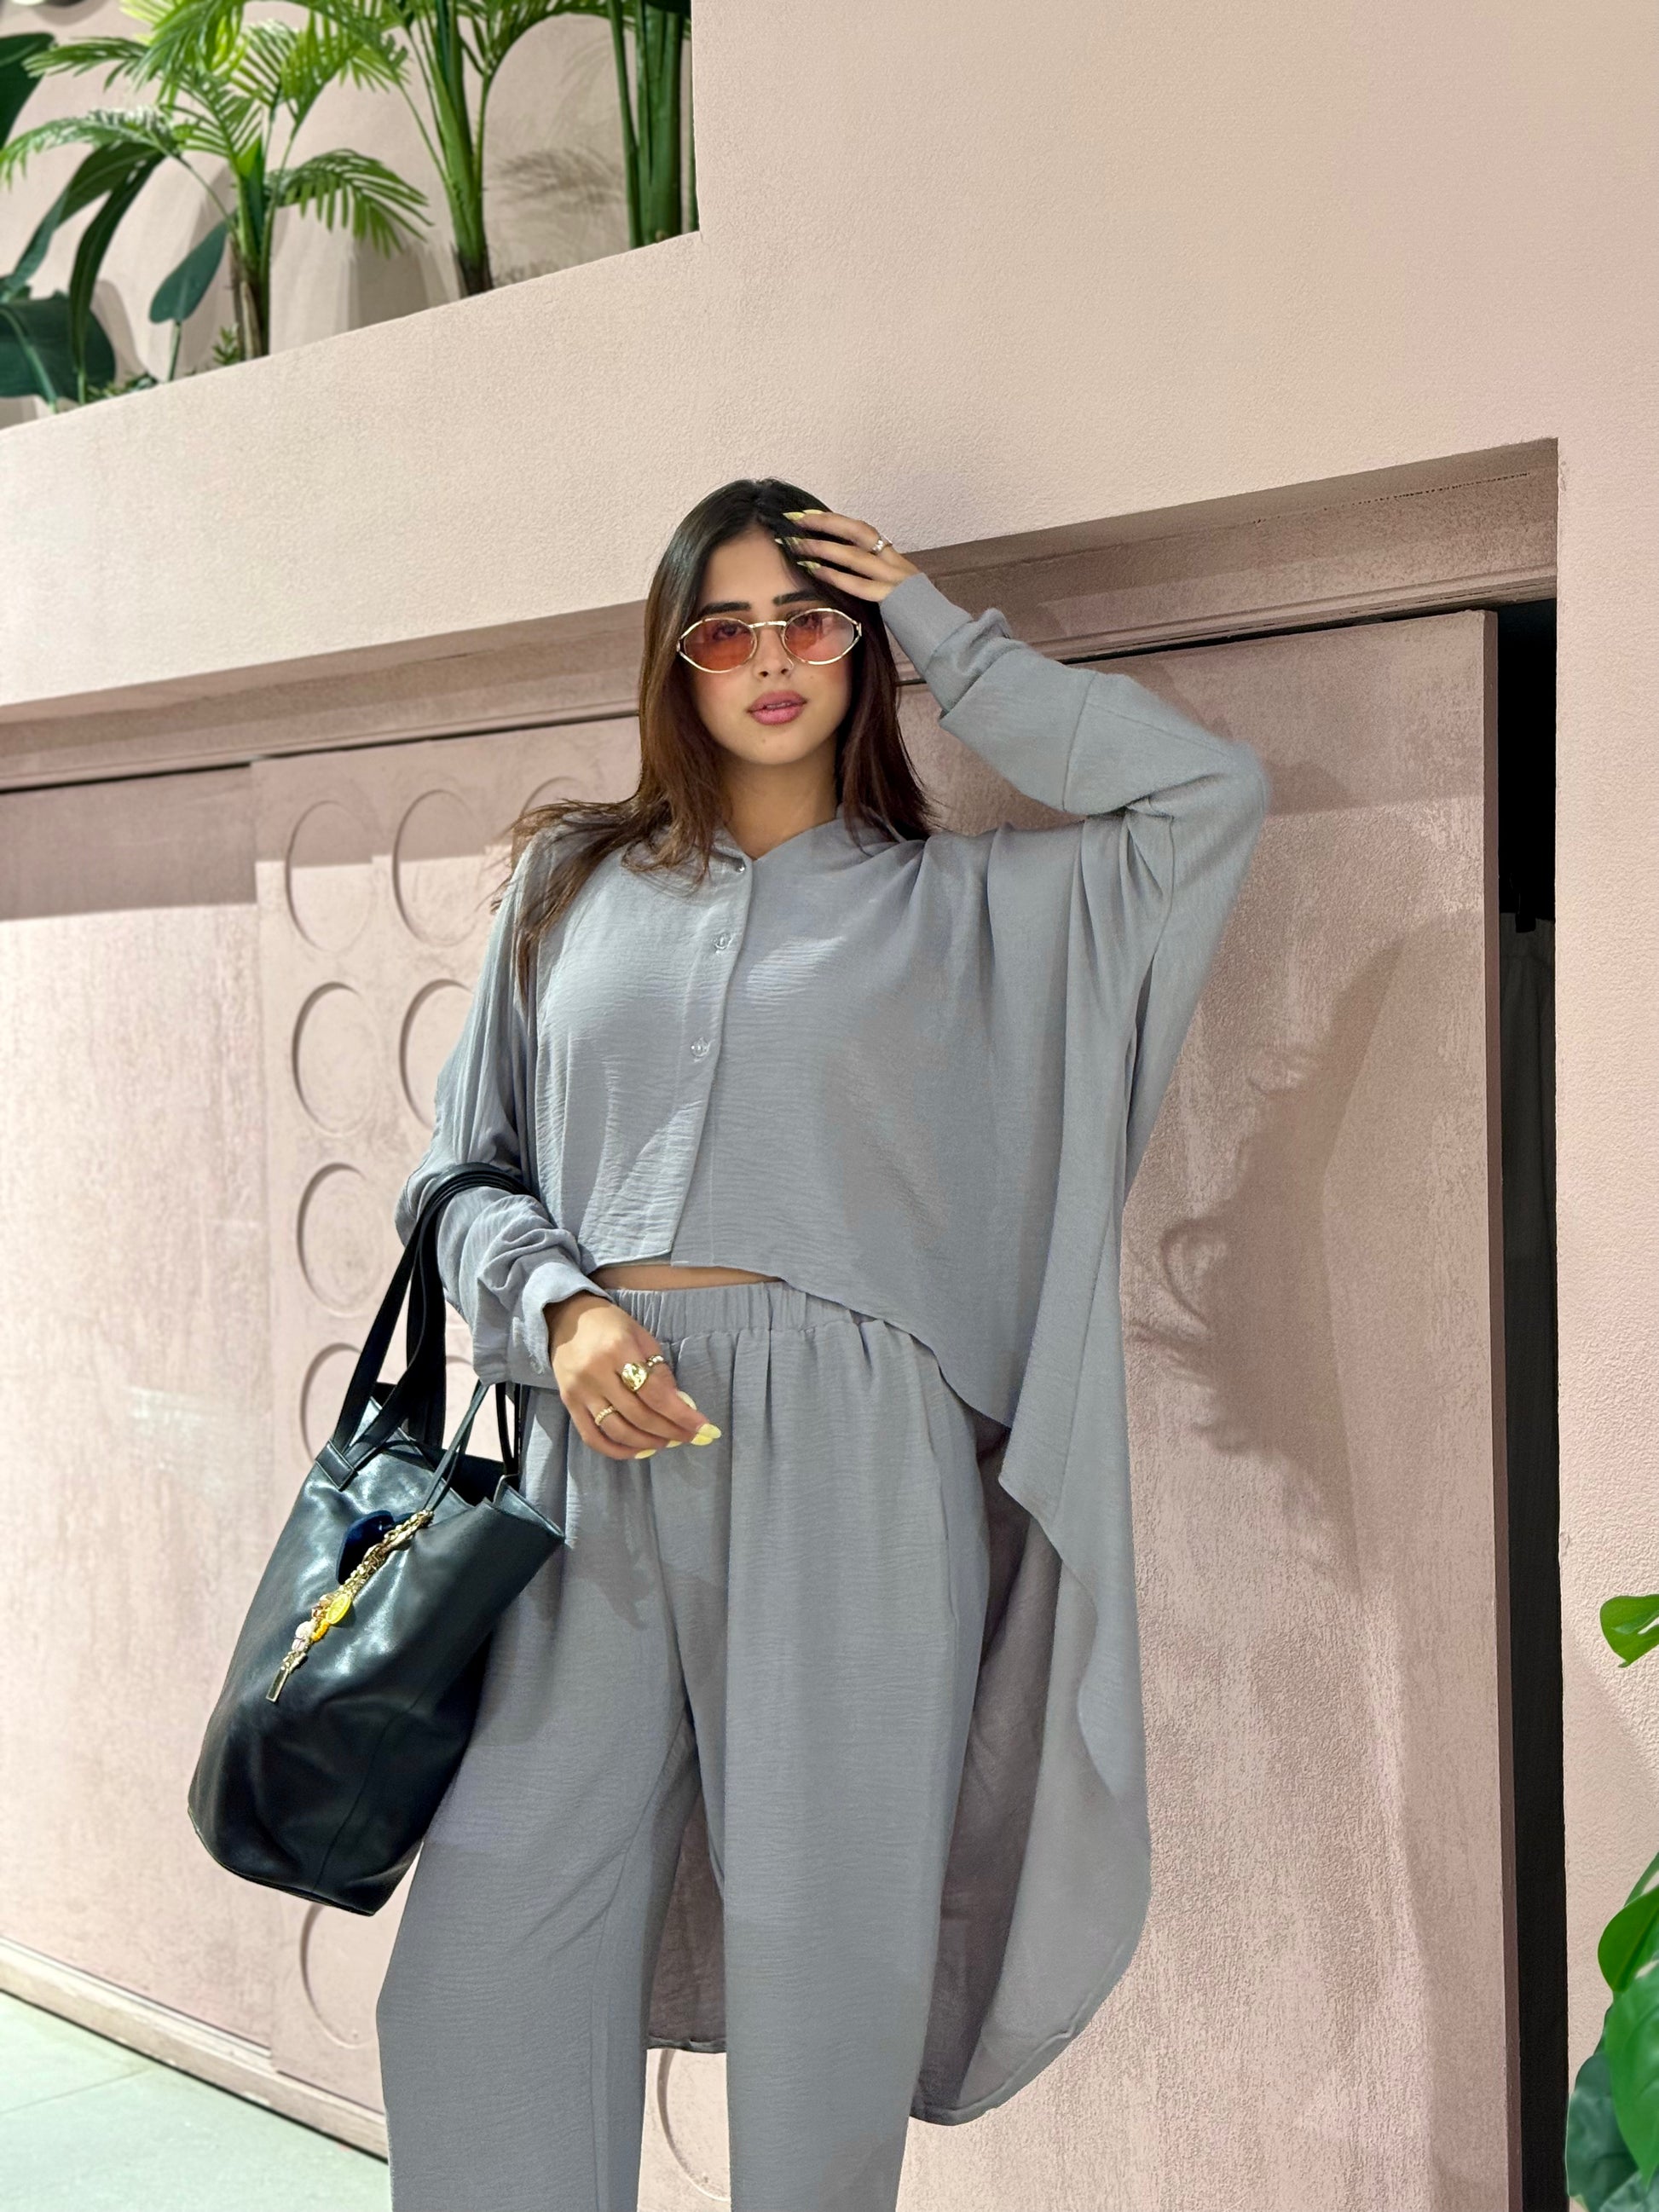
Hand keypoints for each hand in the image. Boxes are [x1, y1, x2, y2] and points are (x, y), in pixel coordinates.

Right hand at [545, 1291, 715, 1460]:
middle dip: (669, 1431)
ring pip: (617, 1430)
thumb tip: (682, 1405)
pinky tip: (638, 1450)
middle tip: (689, 1437)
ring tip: (666, 1442)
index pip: (655, 1393)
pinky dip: (616, 1450)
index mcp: (619, 1349)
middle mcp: (596, 1373)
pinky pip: (592, 1437)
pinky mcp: (569, 1403)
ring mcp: (580, 1391)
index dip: (681, 1414)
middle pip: (638, 1415)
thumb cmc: (610, 1325)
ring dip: (647, 1442)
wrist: (566, 1318)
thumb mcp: (641, 1337)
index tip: (703, 1428)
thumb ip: (660, 1371)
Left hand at [778, 508, 918, 603]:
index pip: (863, 531)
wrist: (946, 632)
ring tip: (799, 545)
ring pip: (856, 556)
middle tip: (798, 519)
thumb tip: (846, 573)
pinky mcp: (892, 599)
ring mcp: (894, 579)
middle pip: (859, 532)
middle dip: (828, 523)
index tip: (810, 514)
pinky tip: (816, 570)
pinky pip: (860, 584)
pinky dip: (836, 575)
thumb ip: (875, 579)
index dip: (836, 520)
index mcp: (895, 559)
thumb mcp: (897, 590)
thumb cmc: (916, 616)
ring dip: (825, 548)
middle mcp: (895, 563)